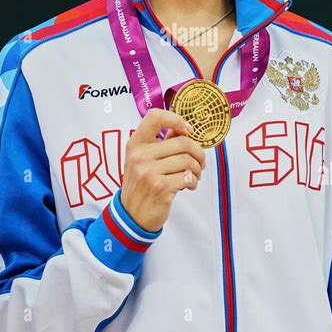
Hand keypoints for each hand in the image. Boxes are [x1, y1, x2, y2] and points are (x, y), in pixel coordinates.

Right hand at [119, 108, 205, 232]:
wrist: (131, 215)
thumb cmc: (141, 184)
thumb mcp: (143, 159)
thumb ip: (161, 143)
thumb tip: (183, 128)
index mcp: (136, 144)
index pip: (155, 117)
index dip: (176, 119)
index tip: (187, 130)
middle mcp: (140, 156)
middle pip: (183, 142)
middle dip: (198, 153)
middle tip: (199, 162)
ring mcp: (149, 172)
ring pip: (188, 161)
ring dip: (197, 169)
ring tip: (192, 175)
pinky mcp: (160, 188)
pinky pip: (187, 177)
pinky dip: (193, 182)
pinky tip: (187, 185)